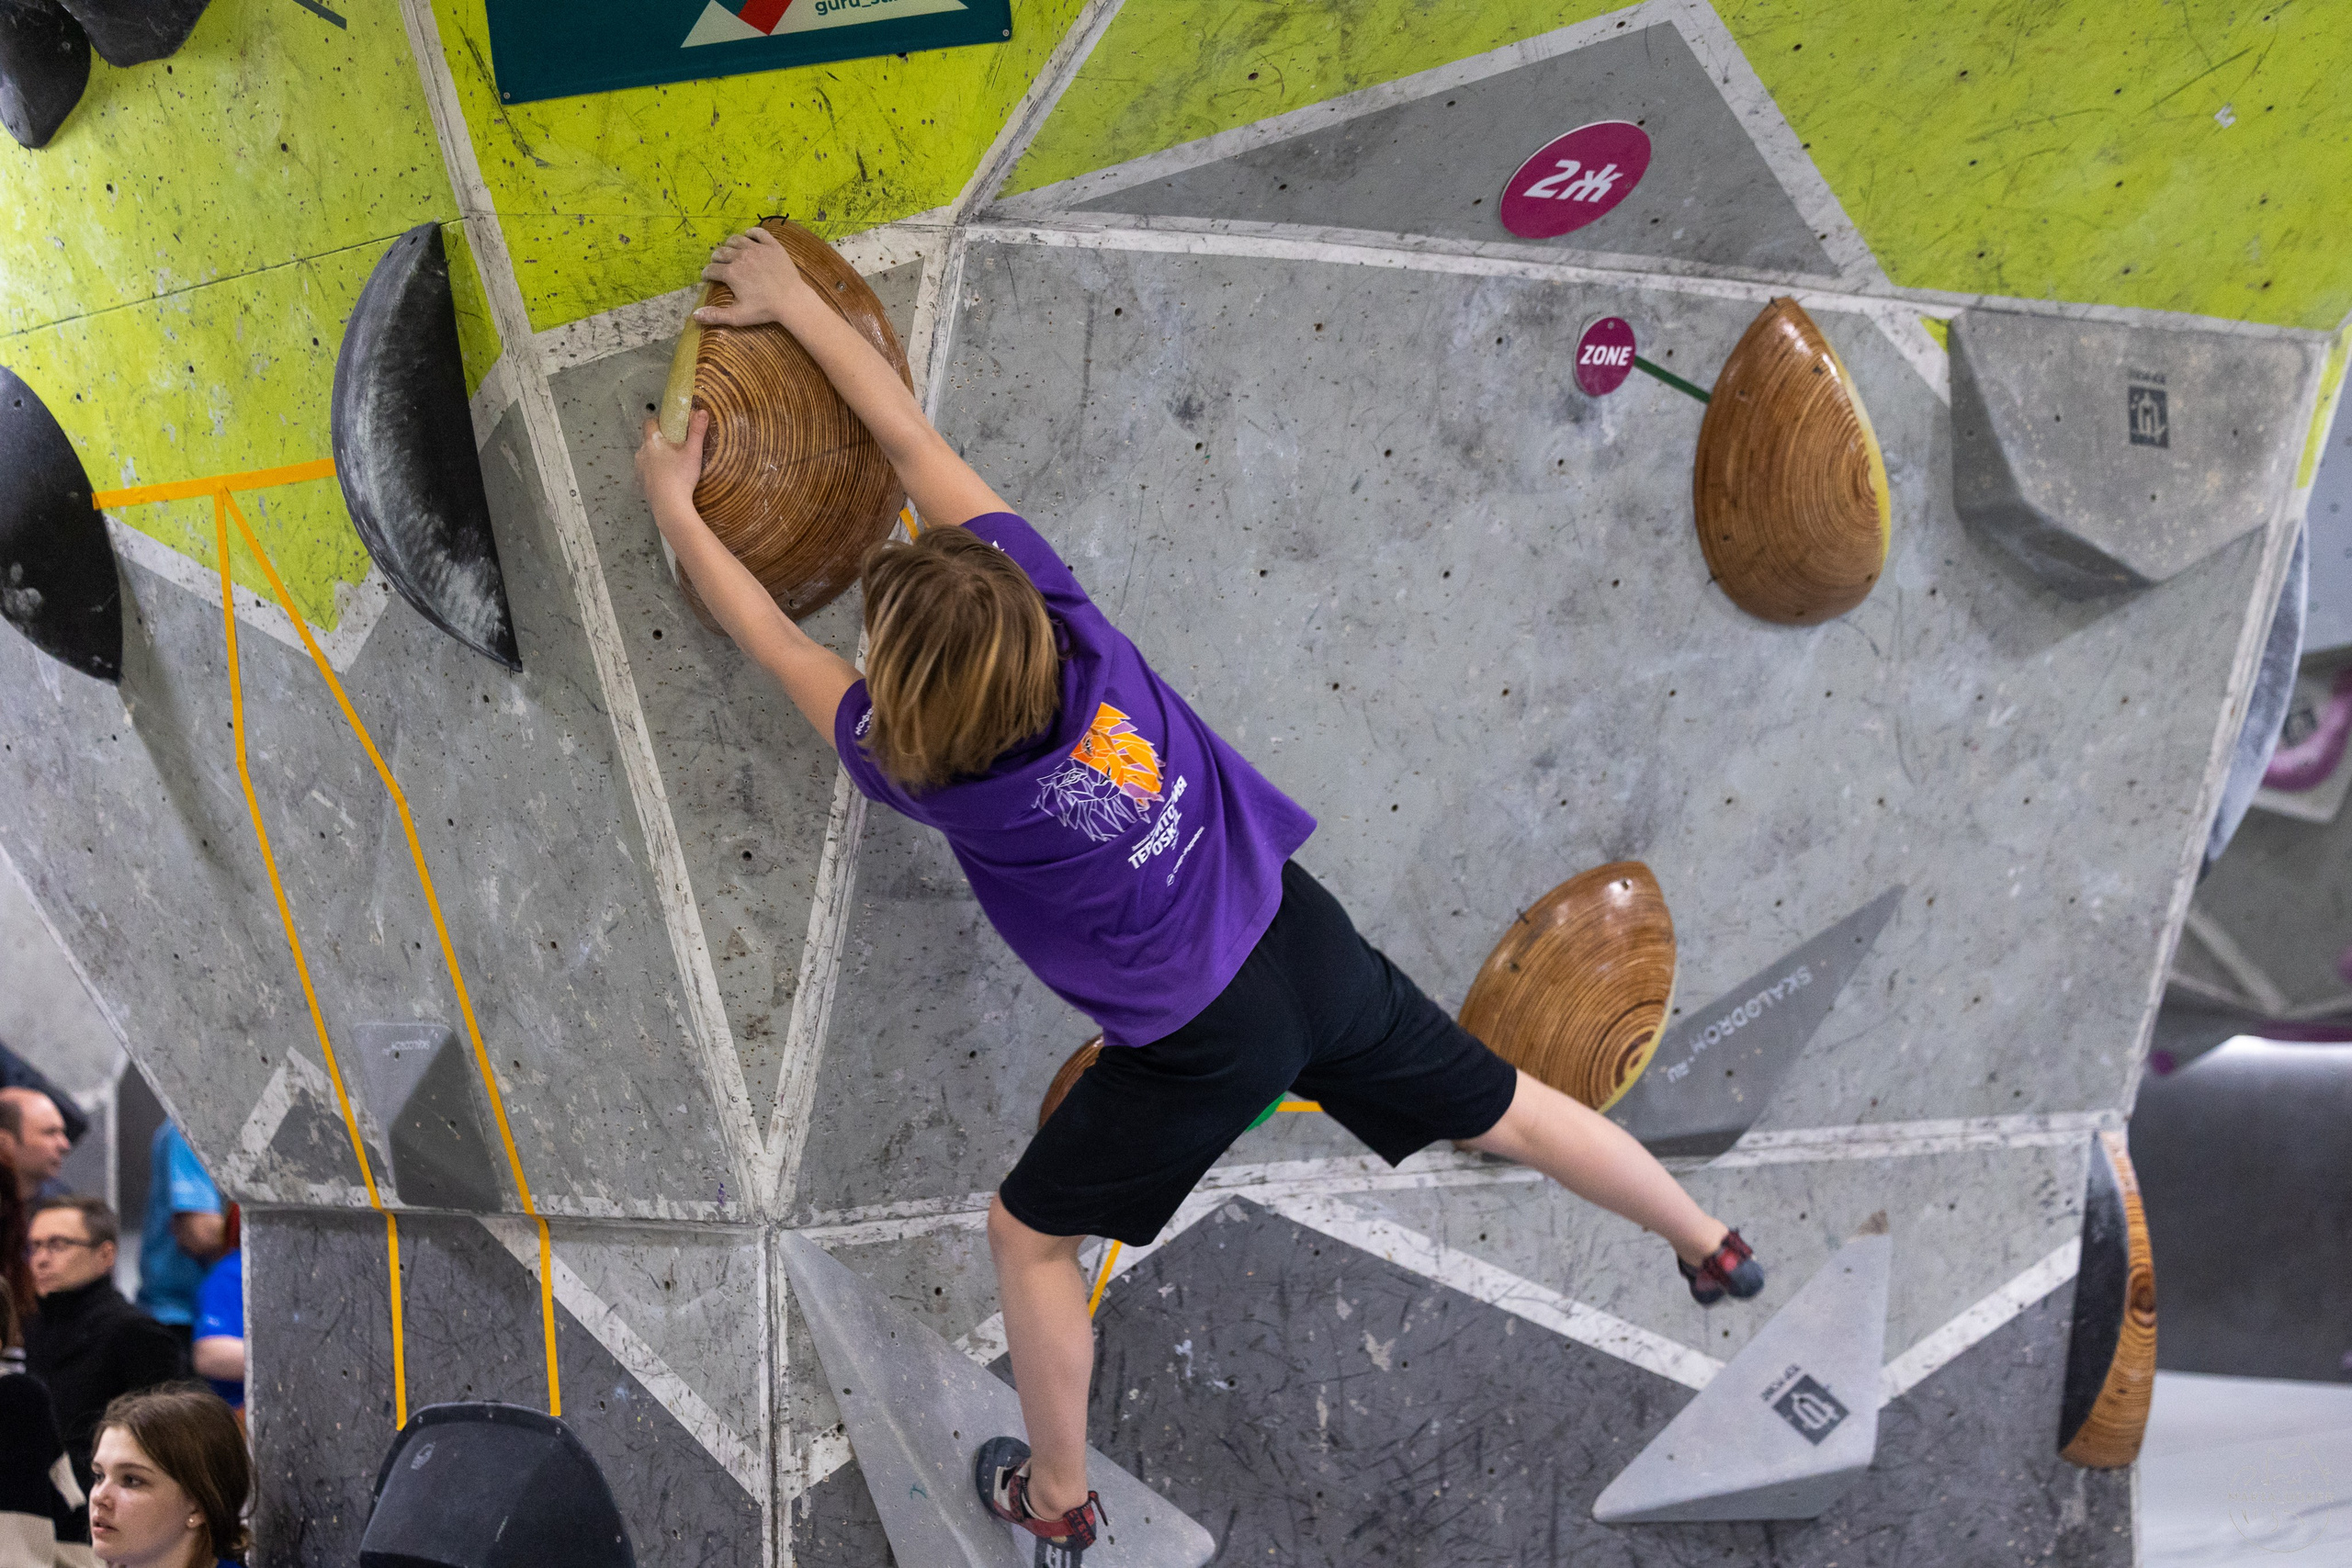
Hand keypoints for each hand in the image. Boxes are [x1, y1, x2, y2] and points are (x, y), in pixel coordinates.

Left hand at [636, 408, 708, 517]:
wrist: (670, 507)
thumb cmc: (681, 478)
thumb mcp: (693, 452)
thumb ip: (697, 431)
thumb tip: (702, 411)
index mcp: (651, 442)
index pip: (649, 423)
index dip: (658, 421)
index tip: (670, 425)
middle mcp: (641, 453)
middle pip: (648, 440)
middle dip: (660, 441)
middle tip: (677, 447)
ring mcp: (639, 470)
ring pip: (646, 457)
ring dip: (656, 458)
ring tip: (672, 465)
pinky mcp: (641, 484)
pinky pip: (646, 473)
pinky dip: (654, 473)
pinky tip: (666, 480)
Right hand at [695, 225, 815, 327]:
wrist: (792, 300)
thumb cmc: (765, 310)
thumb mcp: (738, 316)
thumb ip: (716, 315)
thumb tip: (695, 315)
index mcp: (731, 273)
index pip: (711, 269)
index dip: (707, 274)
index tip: (708, 277)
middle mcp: (740, 257)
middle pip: (721, 252)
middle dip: (716, 259)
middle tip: (718, 264)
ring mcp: (757, 249)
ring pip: (736, 240)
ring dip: (729, 245)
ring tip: (730, 250)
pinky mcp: (772, 245)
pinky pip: (758, 233)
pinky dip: (751, 233)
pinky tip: (748, 237)